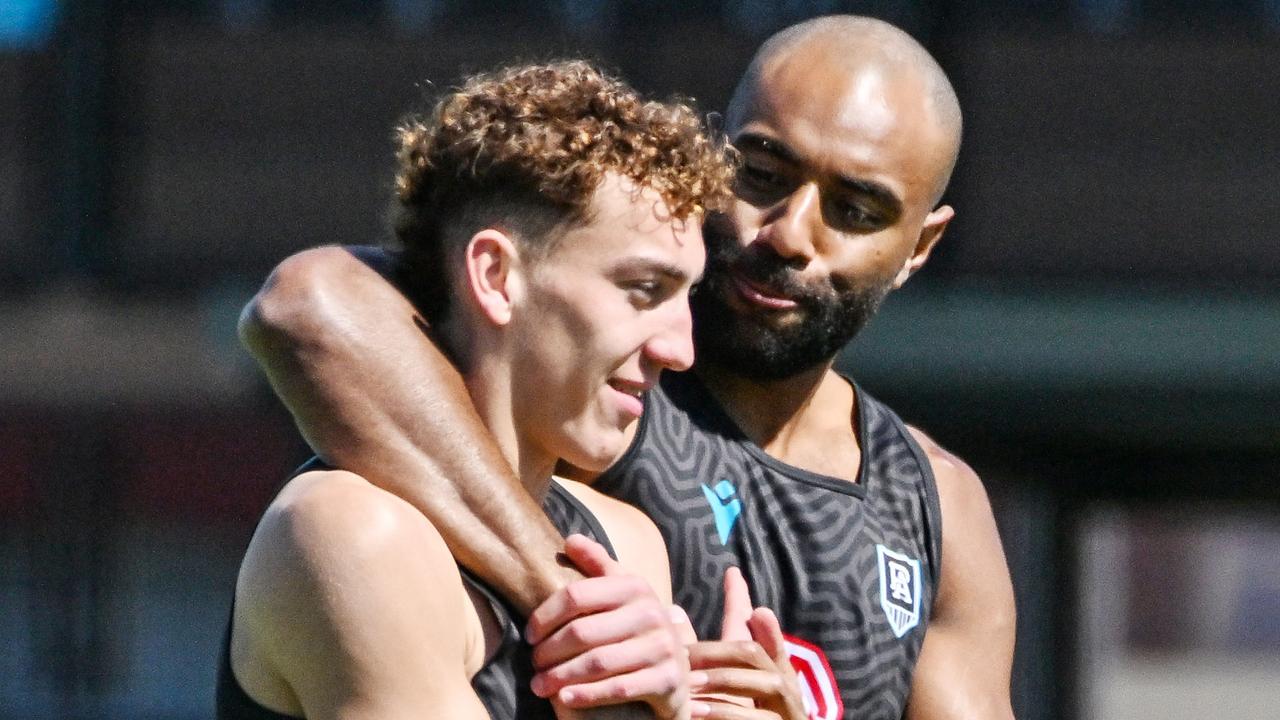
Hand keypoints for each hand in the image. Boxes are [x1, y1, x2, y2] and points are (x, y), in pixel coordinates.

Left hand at [528, 534, 692, 718]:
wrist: (676, 670)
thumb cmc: (637, 628)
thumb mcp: (623, 592)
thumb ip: (598, 565)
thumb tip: (570, 540)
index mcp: (635, 587)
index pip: (576, 595)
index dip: (545, 616)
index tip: (530, 635)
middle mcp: (652, 613)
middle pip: (582, 632)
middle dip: (549, 651)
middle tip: (533, 664)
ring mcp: (663, 647)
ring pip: (597, 663)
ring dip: (560, 677)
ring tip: (540, 685)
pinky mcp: (668, 680)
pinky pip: (618, 689)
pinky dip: (586, 695)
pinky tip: (564, 699)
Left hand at [687, 568, 807, 719]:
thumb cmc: (747, 713)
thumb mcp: (728, 680)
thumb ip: (713, 649)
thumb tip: (680, 608)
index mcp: (771, 666)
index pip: (755, 627)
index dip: (742, 602)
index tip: (731, 574)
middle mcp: (783, 681)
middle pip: (753, 653)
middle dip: (718, 651)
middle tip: (682, 654)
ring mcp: (786, 706)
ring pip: (756, 684)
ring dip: (720, 683)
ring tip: (688, 685)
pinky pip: (753, 717)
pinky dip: (724, 713)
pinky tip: (695, 713)